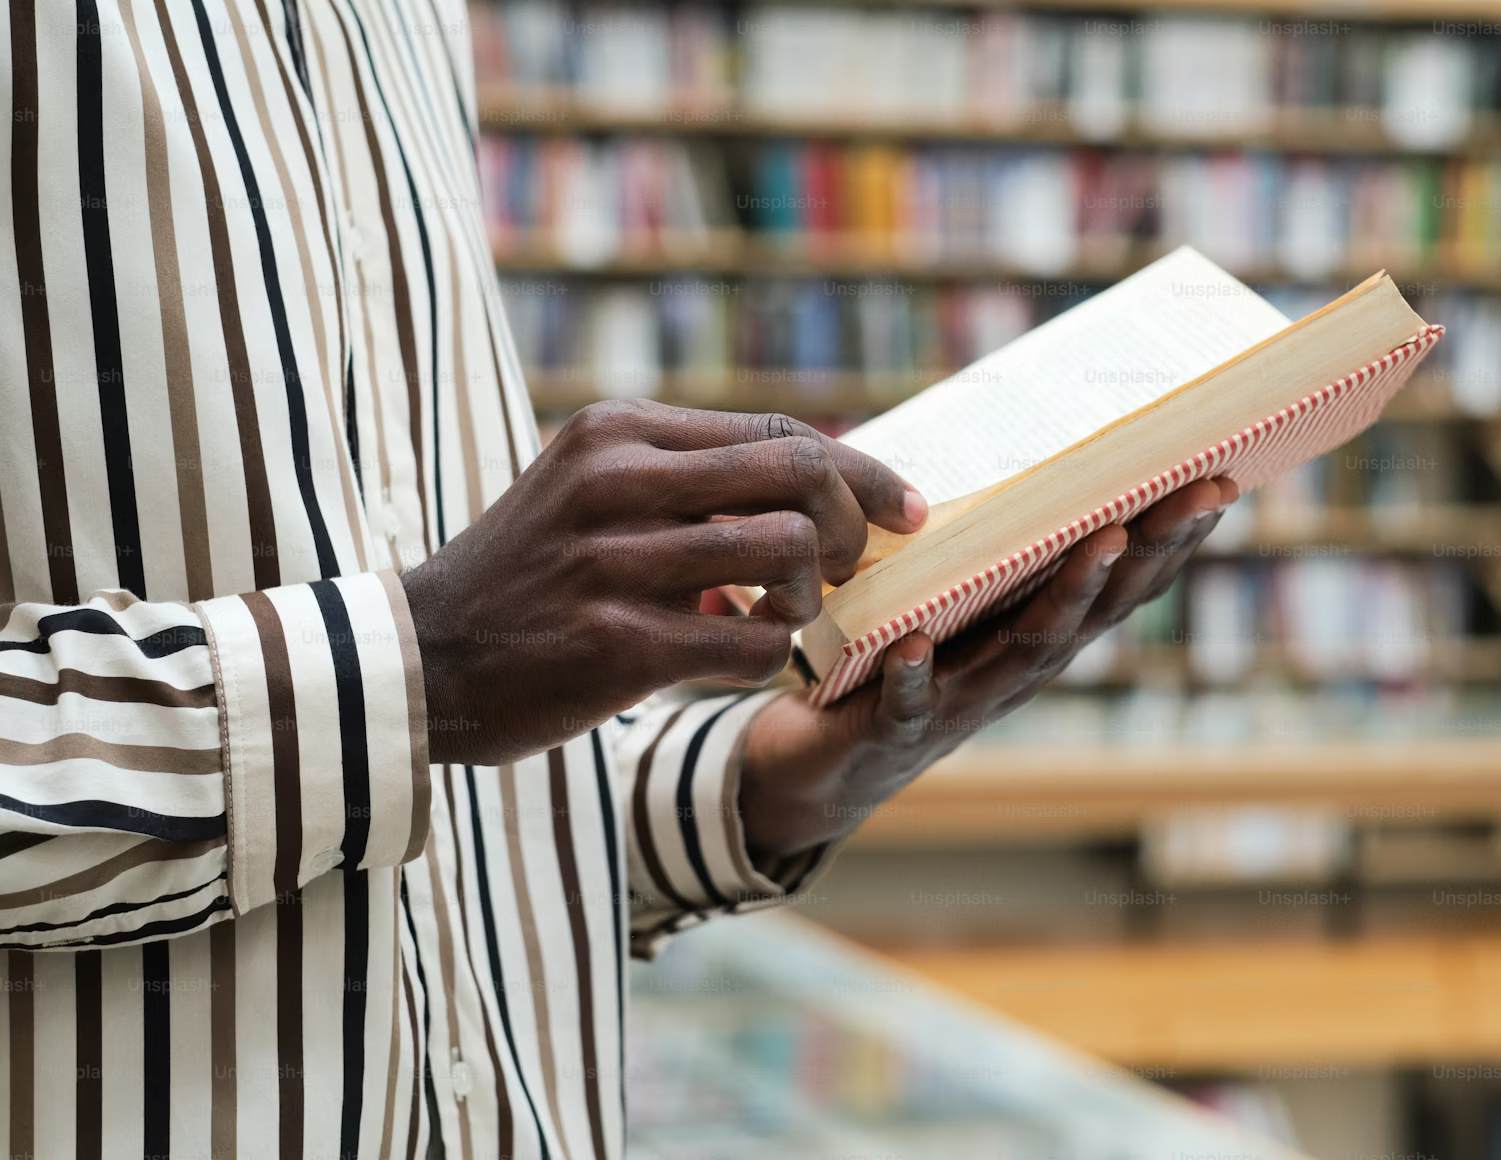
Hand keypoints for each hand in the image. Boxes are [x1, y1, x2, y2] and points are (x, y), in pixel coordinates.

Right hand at [402, 401, 926, 765]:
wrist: (423, 658)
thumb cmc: (532, 573)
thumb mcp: (594, 488)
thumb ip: (692, 475)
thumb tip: (824, 479)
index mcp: (620, 431)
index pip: (780, 431)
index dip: (862, 471)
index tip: (906, 509)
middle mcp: (618, 480)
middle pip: (799, 476)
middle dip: (851, 525)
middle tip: (850, 566)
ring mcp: (615, 561)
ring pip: (786, 555)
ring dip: (807, 598)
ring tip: (779, 617)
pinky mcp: (616, 643)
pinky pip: (751, 644)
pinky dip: (768, 656)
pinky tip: (738, 656)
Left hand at [737, 478, 1233, 860]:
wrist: (826, 767)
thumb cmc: (897, 667)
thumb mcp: (954, 604)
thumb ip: (990, 550)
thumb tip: (1025, 458)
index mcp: (1033, 635)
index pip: (1118, 588)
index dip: (1171, 541)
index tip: (1220, 480)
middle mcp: (1013, 672)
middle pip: (1093, 610)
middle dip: (1148, 551)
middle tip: (1197, 494)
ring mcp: (959, 704)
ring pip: (1025, 651)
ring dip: (1069, 595)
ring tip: (1104, 541)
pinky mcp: (891, 730)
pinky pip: (905, 703)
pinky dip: (912, 676)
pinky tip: (912, 645)